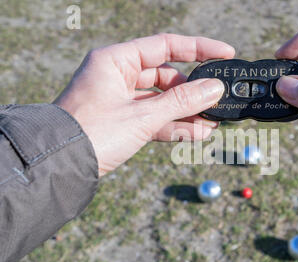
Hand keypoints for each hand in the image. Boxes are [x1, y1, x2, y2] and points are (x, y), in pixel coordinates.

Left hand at [54, 34, 234, 175]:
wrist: (60, 167)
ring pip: (162, 101)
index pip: (165, 46)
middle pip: (166, 77)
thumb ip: (181, 102)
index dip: (198, 49)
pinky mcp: (122, 122)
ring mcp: (120, 100)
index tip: (224, 54)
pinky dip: (174, 126)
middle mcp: (118, 76)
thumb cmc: (92, 134)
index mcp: (116, 61)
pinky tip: (197, 134)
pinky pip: (155, 119)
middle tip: (217, 101)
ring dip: (186, 112)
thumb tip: (214, 89)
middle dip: (193, 91)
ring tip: (212, 123)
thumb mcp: (142, 116)